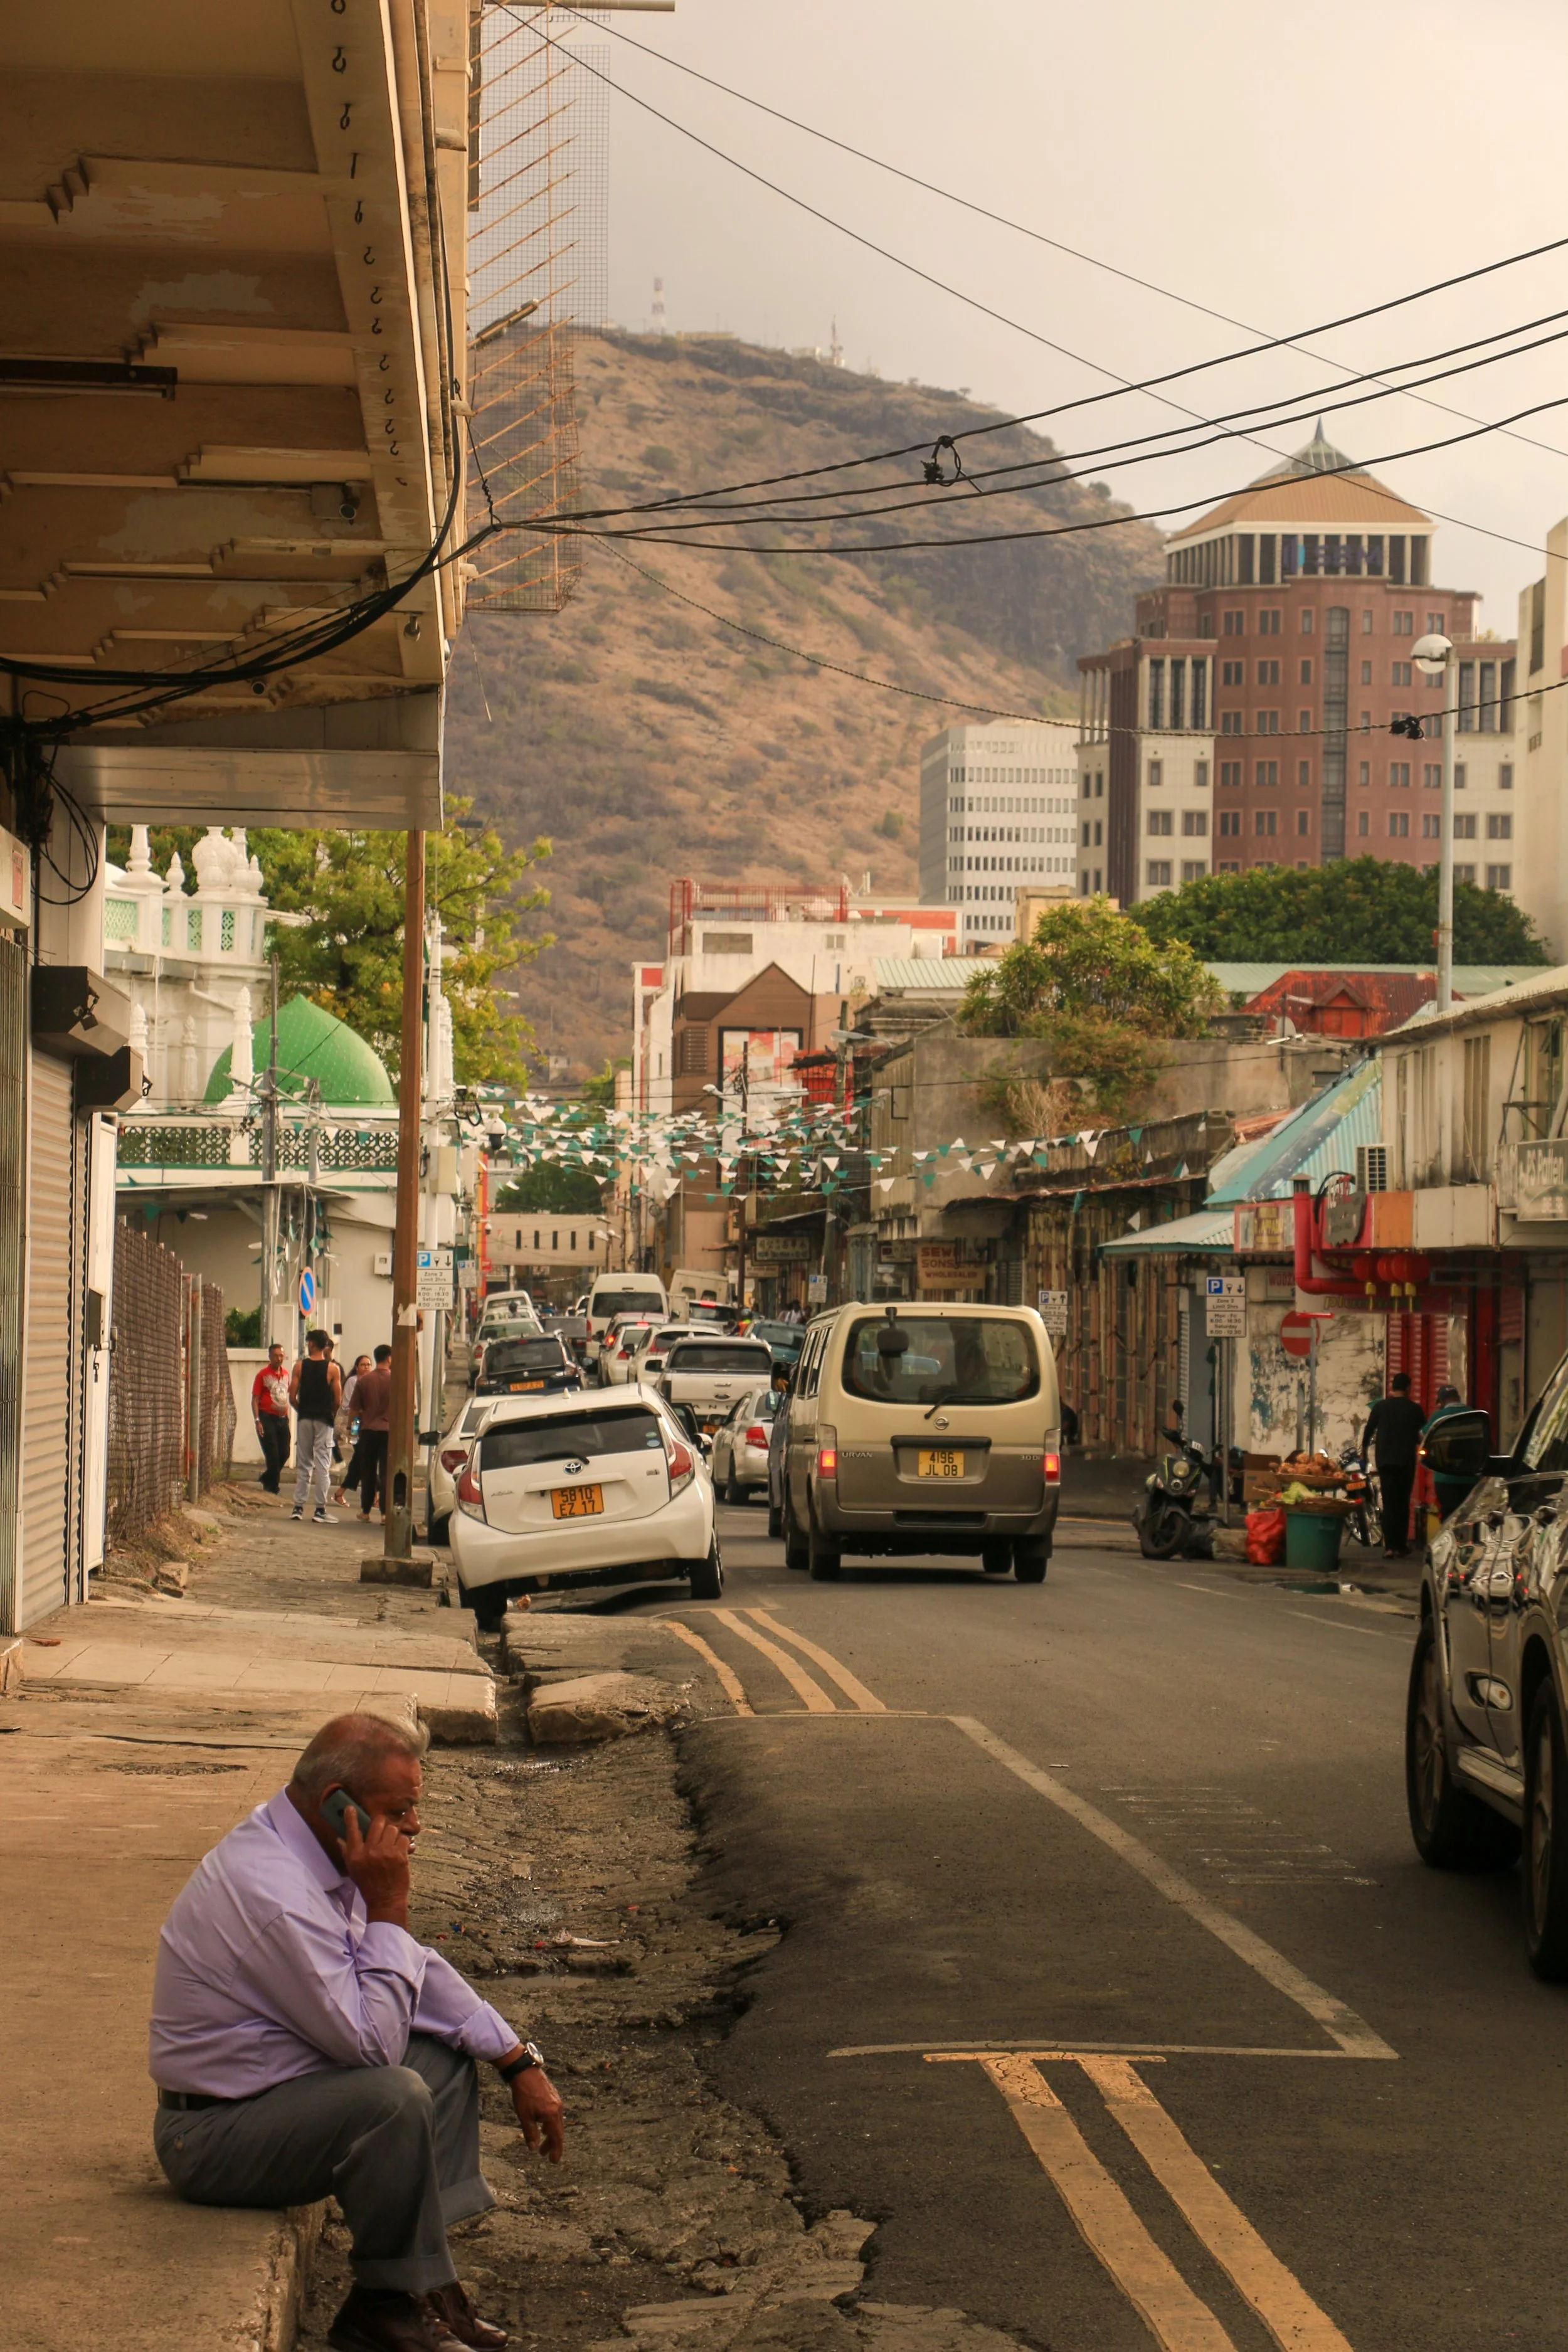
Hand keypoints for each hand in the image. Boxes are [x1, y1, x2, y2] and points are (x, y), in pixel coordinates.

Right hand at [337, 1801, 410, 1929]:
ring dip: (392, 1835)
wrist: (385, 1900)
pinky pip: (403, 1838)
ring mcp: (386, 1853)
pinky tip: (400, 1851)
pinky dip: (403, 1843)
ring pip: (392, 1829)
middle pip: (377, 1823)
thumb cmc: (368, 1884)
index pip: (351, 1831)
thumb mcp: (353, 1869)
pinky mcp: (400, 1856)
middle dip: (381, 1824)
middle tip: (382, 1831)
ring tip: (391, 1844)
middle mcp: (369, 1851)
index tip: (350, 1808)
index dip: (351, 1818)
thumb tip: (339, 1838)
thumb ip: (347, 1852)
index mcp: (356, 1855)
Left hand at [507, 2062, 564, 2160]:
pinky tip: (542, 2127)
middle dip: (552, 2144)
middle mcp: (558, 2108)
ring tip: (542, 2144)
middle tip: (546, 2155)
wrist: (525, 2071)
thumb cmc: (523, 2093)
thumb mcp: (524, 2116)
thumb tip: (533, 2148)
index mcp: (552, 2114)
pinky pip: (554, 2115)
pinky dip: (549, 2124)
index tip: (554, 2160)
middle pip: (558, 2131)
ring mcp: (556, 2101)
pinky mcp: (553, 2096)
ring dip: (550, 2134)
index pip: (557, 2137)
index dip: (556, 2150)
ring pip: (556, 2123)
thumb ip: (530, 2133)